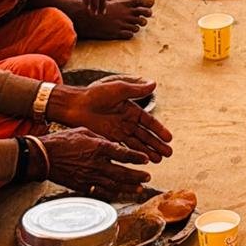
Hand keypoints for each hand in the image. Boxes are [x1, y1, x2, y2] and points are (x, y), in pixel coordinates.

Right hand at [41, 128, 151, 199]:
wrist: (44, 156)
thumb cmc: (63, 140)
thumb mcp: (85, 131)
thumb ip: (101, 138)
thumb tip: (112, 143)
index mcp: (98, 147)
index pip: (123, 153)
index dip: (136, 157)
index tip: (146, 159)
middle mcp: (96, 164)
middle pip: (121, 172)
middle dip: (136, 176)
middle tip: (148, 177)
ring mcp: (89, 177)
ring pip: (113, 185)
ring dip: (128, 187)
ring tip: (140, 188)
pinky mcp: (82, 186)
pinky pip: (100, 192)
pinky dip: (112, 194)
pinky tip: (120, 194)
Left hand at [49, 78, 172, 163]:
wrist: (75, 105)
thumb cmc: (96, 94)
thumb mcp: (119, 89)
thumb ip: (136, 90)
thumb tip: (154, 84)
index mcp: (130, 109)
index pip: (148, 122)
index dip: (159, 130)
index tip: (169, 138)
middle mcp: (126, 122)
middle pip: (145, 136)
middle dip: (157, 144)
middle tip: (168, 154)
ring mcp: (117, 132)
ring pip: (136, 144)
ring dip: (147, 152)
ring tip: (159, 161)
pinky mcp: (108, 140)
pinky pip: (123, 148)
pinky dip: (132, 155)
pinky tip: (140, 161)